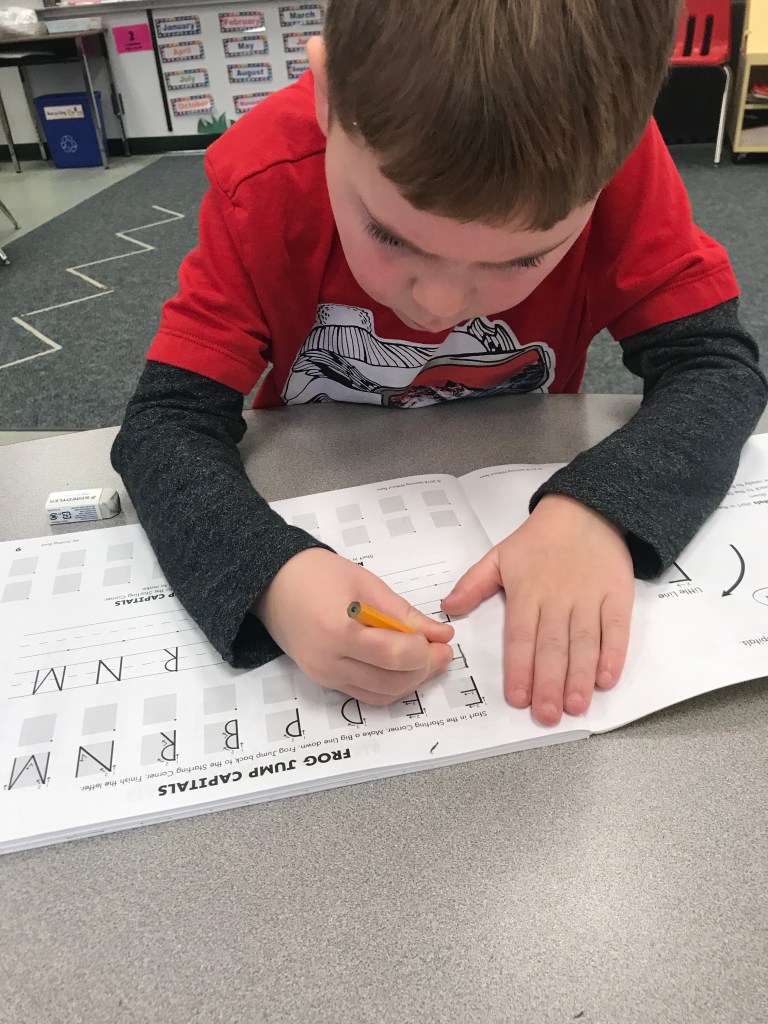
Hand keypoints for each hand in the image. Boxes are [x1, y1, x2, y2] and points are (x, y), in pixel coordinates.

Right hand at [255, 548, 453, 704]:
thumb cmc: (318, 573)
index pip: (394, 656)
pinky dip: (390, 685)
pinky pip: (366, 694)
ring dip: (411, 682)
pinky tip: (402, 666)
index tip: (440, 638)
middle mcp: (328, 662)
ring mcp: (324, 676)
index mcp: (338, 631)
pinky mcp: (323, 681)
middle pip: (391, 682)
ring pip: (382, 695)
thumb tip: (442, 634)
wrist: (273, 584)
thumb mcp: (366, 583)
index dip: (424, 652)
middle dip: (424, 669)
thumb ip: (405, 614)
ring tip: (426, 659)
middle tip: (442, 650)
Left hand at [441, 494, 633, 725]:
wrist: (587, 510)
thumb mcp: (499, 555)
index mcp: (526, 591)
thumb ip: (473, 584)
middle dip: (549, 683)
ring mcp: (589, 598)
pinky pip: (616, 628)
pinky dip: (614, 654)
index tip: (517, 697)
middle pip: (552, 646)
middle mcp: (558, 598)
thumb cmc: (539, 539)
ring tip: (576, 706)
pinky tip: (607, 679)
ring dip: (580, 677)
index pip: (520, 636)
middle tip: (548, 715)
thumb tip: (447, 609)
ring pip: (584, 643)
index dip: (520, 668)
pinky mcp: (617, 595)